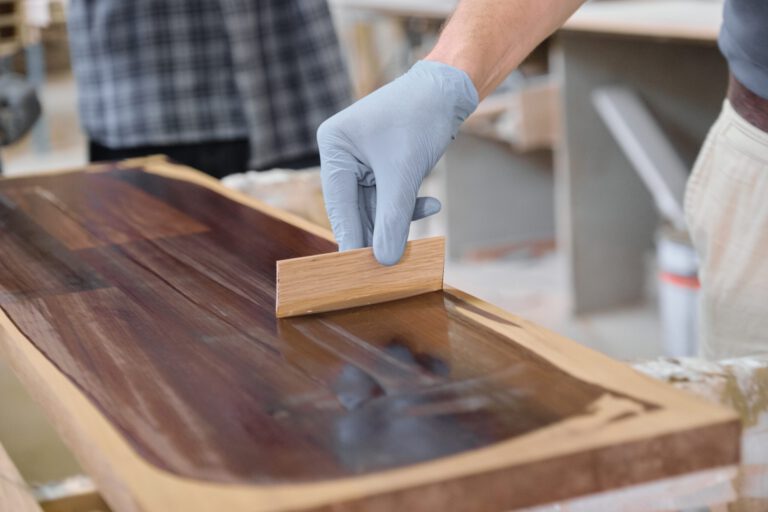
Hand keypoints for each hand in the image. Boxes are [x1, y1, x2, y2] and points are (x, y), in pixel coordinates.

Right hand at [317, 60, 477, 264]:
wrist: (451, 88)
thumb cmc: (422, 118)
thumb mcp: (405, 174)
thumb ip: (392, 219)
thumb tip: (385, 260)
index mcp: (334, 147)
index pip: (339, 204)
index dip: (351, 237)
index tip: (357, 272)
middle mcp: (342, 153)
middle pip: (355, 207)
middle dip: (378, 231)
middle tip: (390, 265)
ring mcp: (361, 159)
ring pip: (375, 205)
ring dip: (397, 219)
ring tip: (416, 237)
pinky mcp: (381, 164)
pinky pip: (389, 195)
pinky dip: (408, 204)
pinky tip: (431, 204)